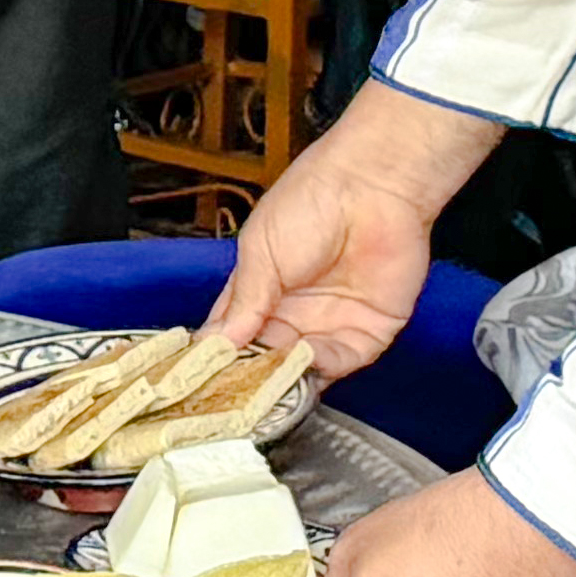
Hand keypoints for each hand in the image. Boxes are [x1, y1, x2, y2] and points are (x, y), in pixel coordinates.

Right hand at [203, 111, 448, 377]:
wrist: (372, 187)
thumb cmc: (311, 202)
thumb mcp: (261, 252)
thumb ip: (244, 303)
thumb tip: (218, 344)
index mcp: (261, 292)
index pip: (233, 336)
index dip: (219, 357)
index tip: (203, 377)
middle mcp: (295, 314)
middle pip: (265, 360)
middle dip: (250, 376)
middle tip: (234, 389)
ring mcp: (330, 326)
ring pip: (300, 370)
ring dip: (284, 377)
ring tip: (267, 379)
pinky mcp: (367, 334)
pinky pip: (340, 365)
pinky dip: (320, 369)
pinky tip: (304, 361)